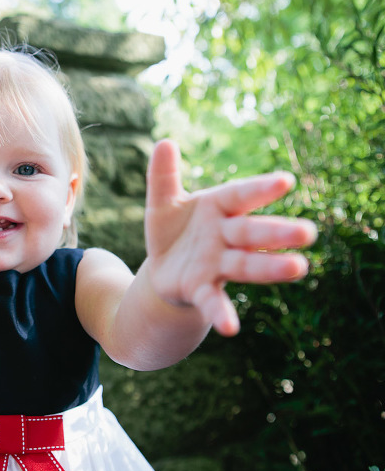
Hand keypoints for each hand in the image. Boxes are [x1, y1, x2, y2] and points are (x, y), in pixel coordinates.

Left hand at [144, 140, 316, 336]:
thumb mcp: (163, 202)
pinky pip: (214, 302)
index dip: (260, 190)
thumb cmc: (172, 230)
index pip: (240, 196)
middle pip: (252, 232)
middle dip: (276, 232)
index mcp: (217, 208)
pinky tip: (231, 329)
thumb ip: (164, 176)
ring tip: (299, 268)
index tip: (285, 181)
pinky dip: (222, 315)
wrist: (163, 269)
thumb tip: (164, 142)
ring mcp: (217, 264)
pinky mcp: (203, 289)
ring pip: (246, 265)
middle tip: (308, 232)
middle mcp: (224, 236)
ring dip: (270, 267)